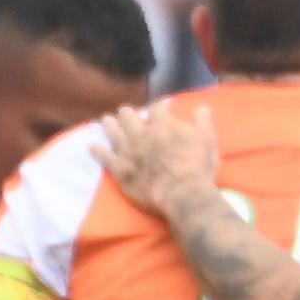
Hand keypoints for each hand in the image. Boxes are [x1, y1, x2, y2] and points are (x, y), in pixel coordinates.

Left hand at [93, 99, 222, 222]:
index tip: (161, 108)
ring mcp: (128, 150)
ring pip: (112, 130)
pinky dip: (97, 150)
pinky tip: (91, 146)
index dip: (159, 107)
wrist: (182, 192)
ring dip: (109, 124)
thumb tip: (203, 108)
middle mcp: (141, 133)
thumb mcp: (208, 141)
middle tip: (128, 113)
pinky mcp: (120, 169)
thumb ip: (203, 122)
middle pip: (129, 115)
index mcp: (163, 124)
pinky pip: (104, 157)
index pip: (157, 108)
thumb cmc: (198, 167)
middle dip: (128, 113)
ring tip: (106, 120)